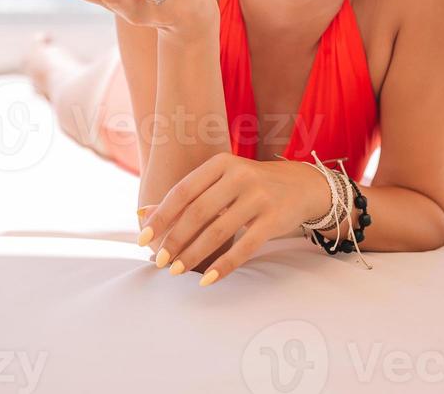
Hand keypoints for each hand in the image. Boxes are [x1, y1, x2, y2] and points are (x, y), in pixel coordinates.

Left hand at [137, 152, 327, 284]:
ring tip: (176, 272)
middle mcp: (240, 175)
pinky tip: (207, 280)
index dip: (161, 216)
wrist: (300, 185)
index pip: (183, 191)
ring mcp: (259, 197)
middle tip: (159, 262)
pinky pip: (245, 247)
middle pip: (198, 212)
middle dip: (175, 239)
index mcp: (221, 162)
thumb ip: (185, 196)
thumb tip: (142, 215)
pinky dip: (224, 266)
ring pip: (218, 231)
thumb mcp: (219, 181)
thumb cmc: (249, 185)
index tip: (143, 239)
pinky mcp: (274, 219)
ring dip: (194, 255)